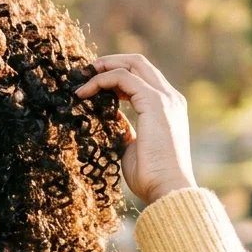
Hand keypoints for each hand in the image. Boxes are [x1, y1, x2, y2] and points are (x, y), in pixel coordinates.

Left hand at [75, 54, 196, 204]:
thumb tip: (110, 119)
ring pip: (132, 64)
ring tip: (81, 80)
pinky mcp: (154, 102)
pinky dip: (101, 80)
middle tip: (84, 72)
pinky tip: (83, 93)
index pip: (142, 77)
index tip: (92, 83)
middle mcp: (170, 98)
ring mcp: (164, 98)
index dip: (116, 73)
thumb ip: (125, 129)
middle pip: (138, 63)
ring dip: (103, 68)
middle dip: (109, 62)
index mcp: (167, 107)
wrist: (167, 189)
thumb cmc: (150, 176)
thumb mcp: (132, 146)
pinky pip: (123, 79)